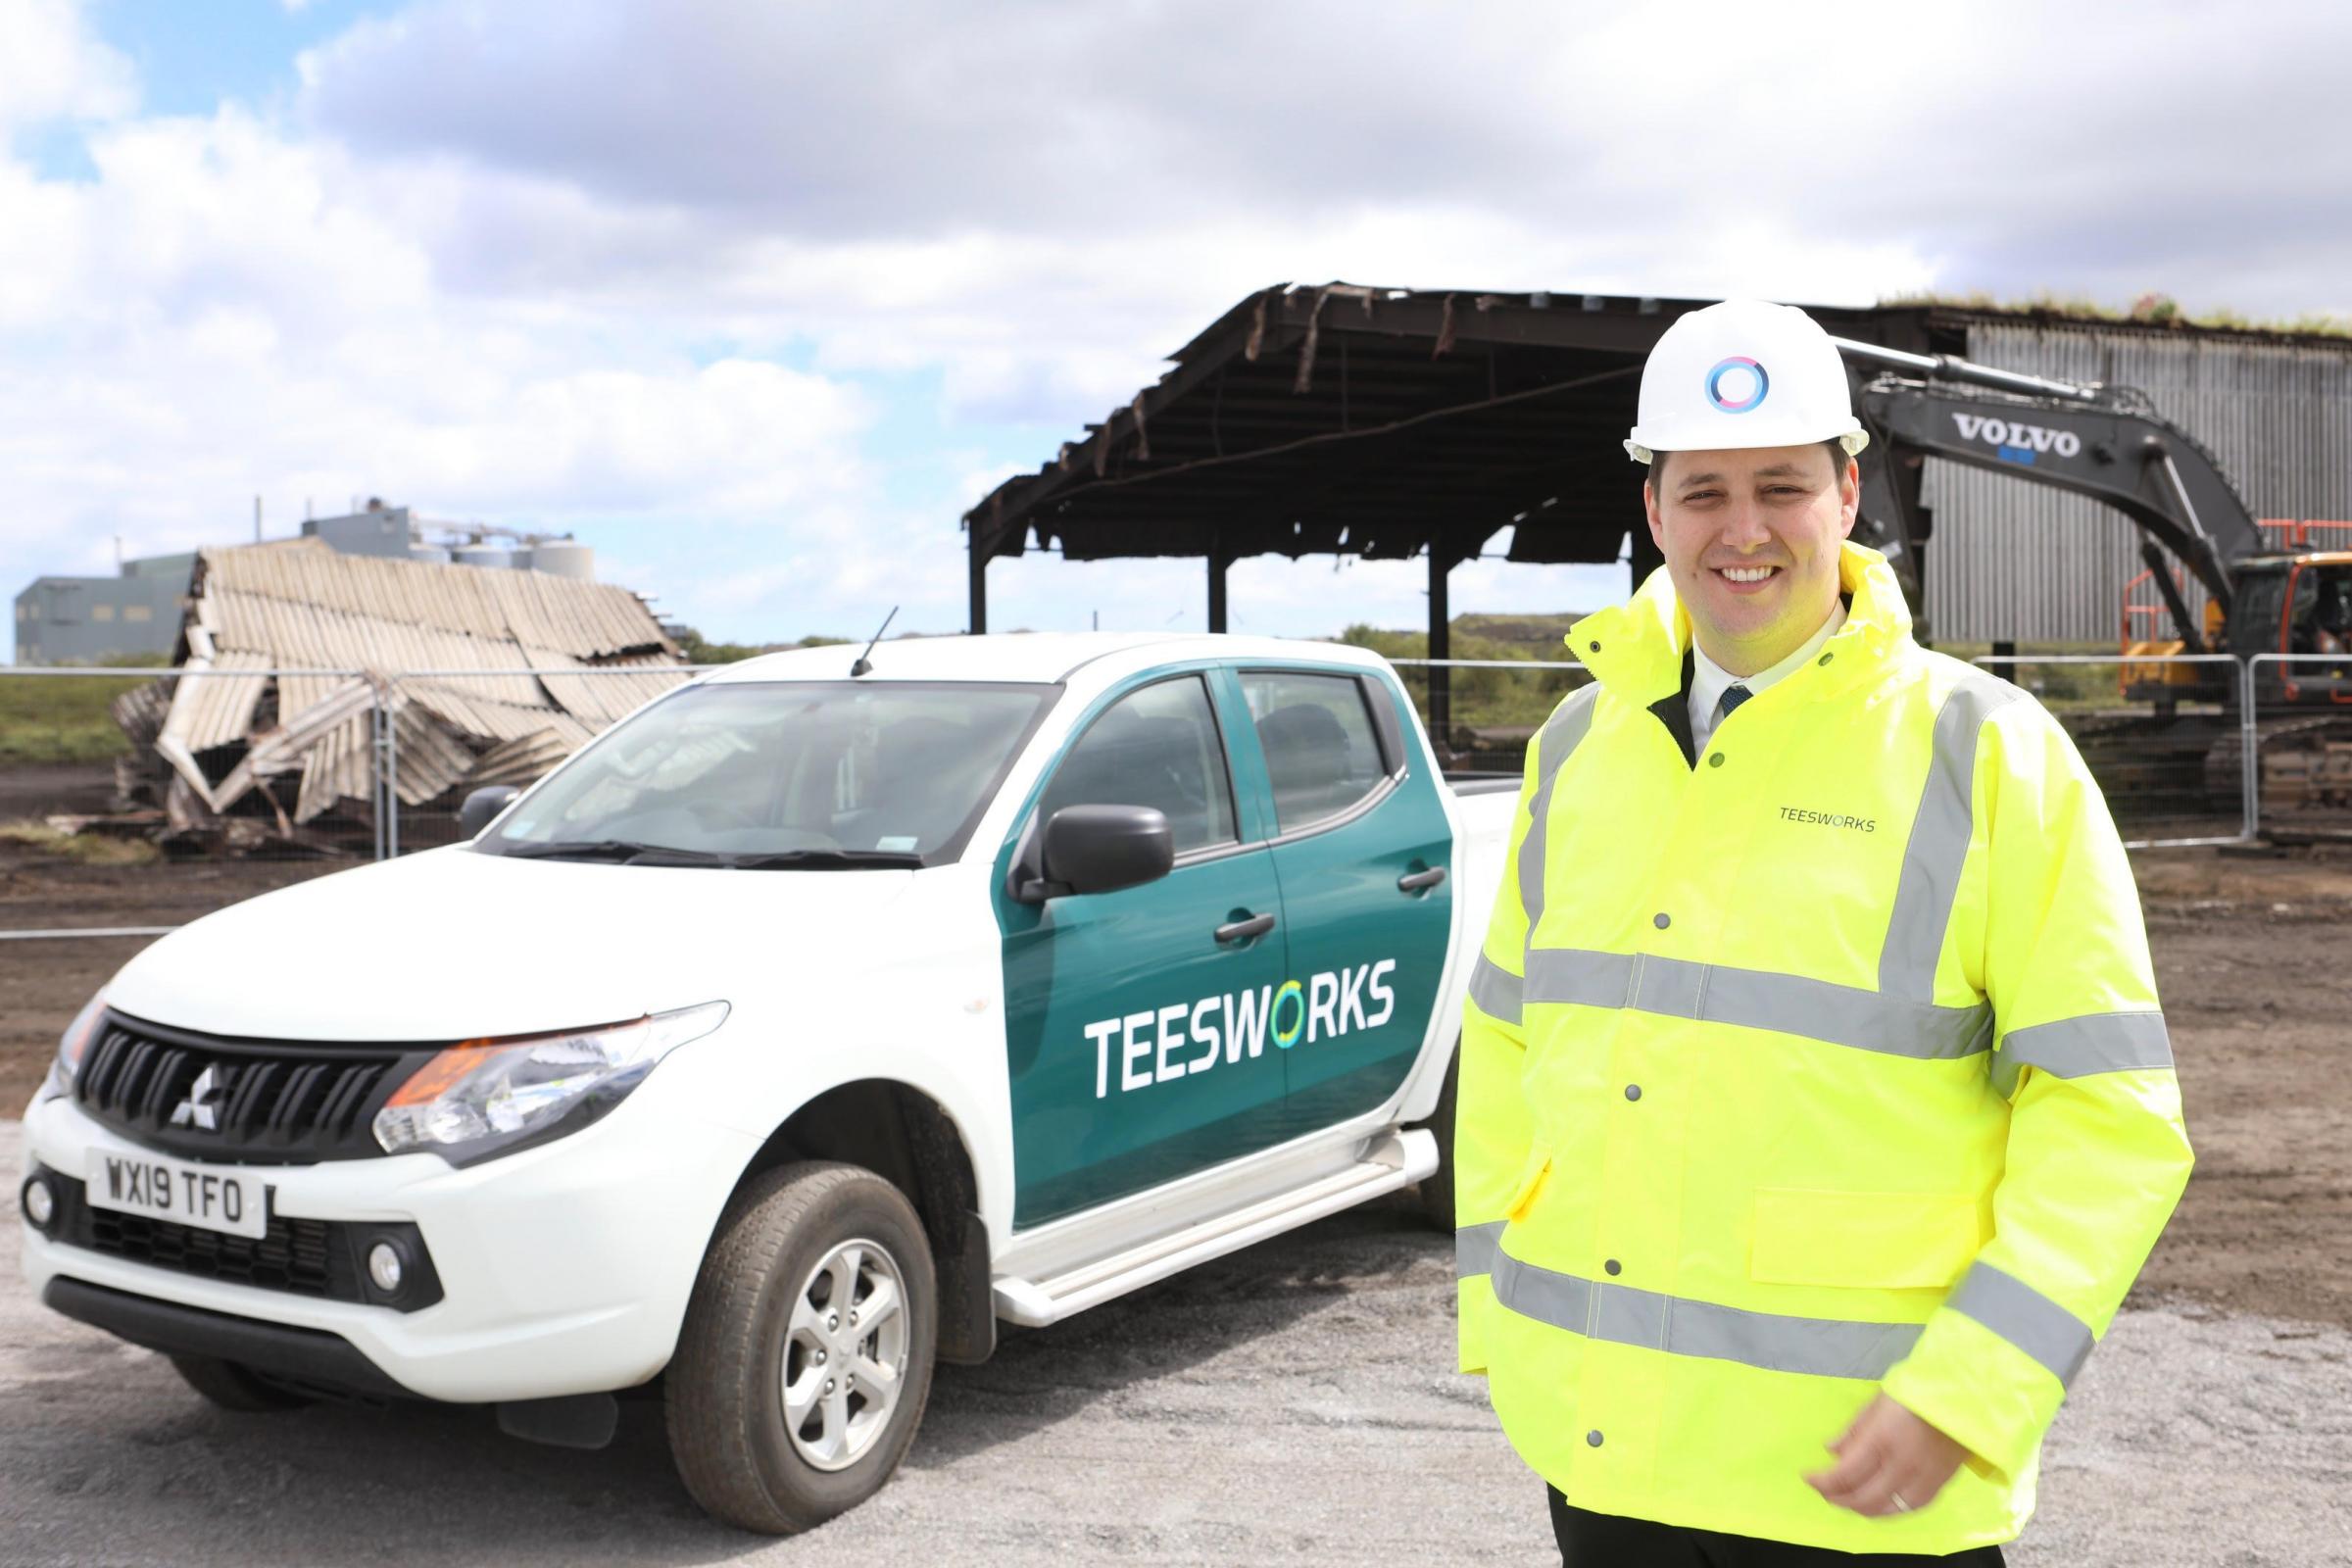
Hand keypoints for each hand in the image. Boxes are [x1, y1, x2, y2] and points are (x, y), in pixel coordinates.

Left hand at [1805, 1393, 1970, 1517]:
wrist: (1966, 1398)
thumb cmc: (1917, 1393)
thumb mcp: (1877, 1403)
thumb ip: (1854, 1430)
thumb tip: (1832, 1452)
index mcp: (1882, 1440)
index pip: (1844, 1474)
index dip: (1822, 1482)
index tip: (1808, 1478)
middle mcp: (1902, 1465)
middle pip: (1864, 1498)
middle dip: (1838, 1499)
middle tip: (1825, 1492)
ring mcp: (1923, 1479)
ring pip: (1887, 1509)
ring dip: (1862, 1509)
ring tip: (1847, 1500)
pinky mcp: (1940, 1485)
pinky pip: (1910, 1508)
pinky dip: (1889, 1510)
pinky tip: (1878, 1504)